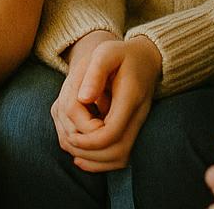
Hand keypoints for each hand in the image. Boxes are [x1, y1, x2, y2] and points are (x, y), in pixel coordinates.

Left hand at [51, 31, 160, 171]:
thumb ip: (95, 73)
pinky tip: (81, 156)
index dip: (88, 139)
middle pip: (116, 152)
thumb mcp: (106, 52)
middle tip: (68, 141)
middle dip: (89, 152)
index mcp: (130, 99)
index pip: (111, 133)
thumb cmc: (121, 54)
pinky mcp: (133, 130)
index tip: (71, 133)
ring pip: (120, 158)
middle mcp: (137, 116)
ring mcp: (137, 125)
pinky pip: (121, 156)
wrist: (145, 58)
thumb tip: (83, 98)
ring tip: (73, 150)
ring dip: (94, 160)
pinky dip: (101, 161)